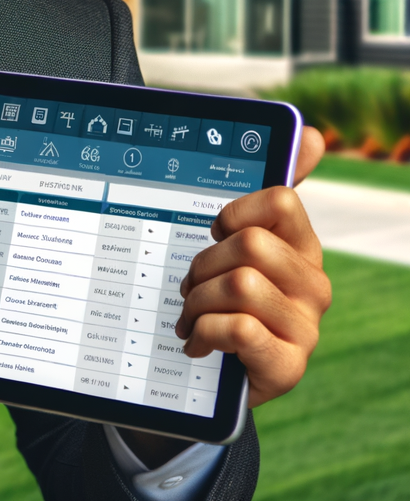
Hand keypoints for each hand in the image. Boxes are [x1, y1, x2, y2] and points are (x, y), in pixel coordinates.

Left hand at [176, 128, 330, 408]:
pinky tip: (200, 340)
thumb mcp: (235, 244)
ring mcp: (306, 327)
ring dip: (198, 300)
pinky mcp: (289, 366)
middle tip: (190, 285)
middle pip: (249, 244)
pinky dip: (205, 331)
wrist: (219, 370)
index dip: (234, 211)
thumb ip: (263, 193)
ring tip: (191, 314)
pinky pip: (239, 328)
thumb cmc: (226, 297)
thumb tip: (310, 133)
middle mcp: (313, 284)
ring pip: (239, 284)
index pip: (282, 201)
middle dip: (203, 263)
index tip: (214, 231)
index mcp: (301, 246)